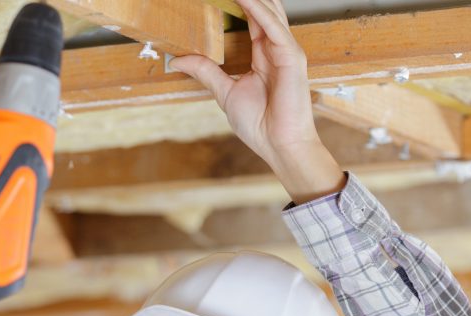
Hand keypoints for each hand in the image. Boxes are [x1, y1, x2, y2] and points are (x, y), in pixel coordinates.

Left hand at [170, 0, 344, 202]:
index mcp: (263, 54)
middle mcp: (276, 48)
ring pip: (269, 10)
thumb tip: (178, 59)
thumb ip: (205, 71)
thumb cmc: (261, 124)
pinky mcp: (292, 56)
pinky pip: (272, 26)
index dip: (237, 2)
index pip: (251, 18)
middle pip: (263, 8)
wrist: (280, 146)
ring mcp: (286, 50)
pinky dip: (257, 9)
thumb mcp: (225, 91)